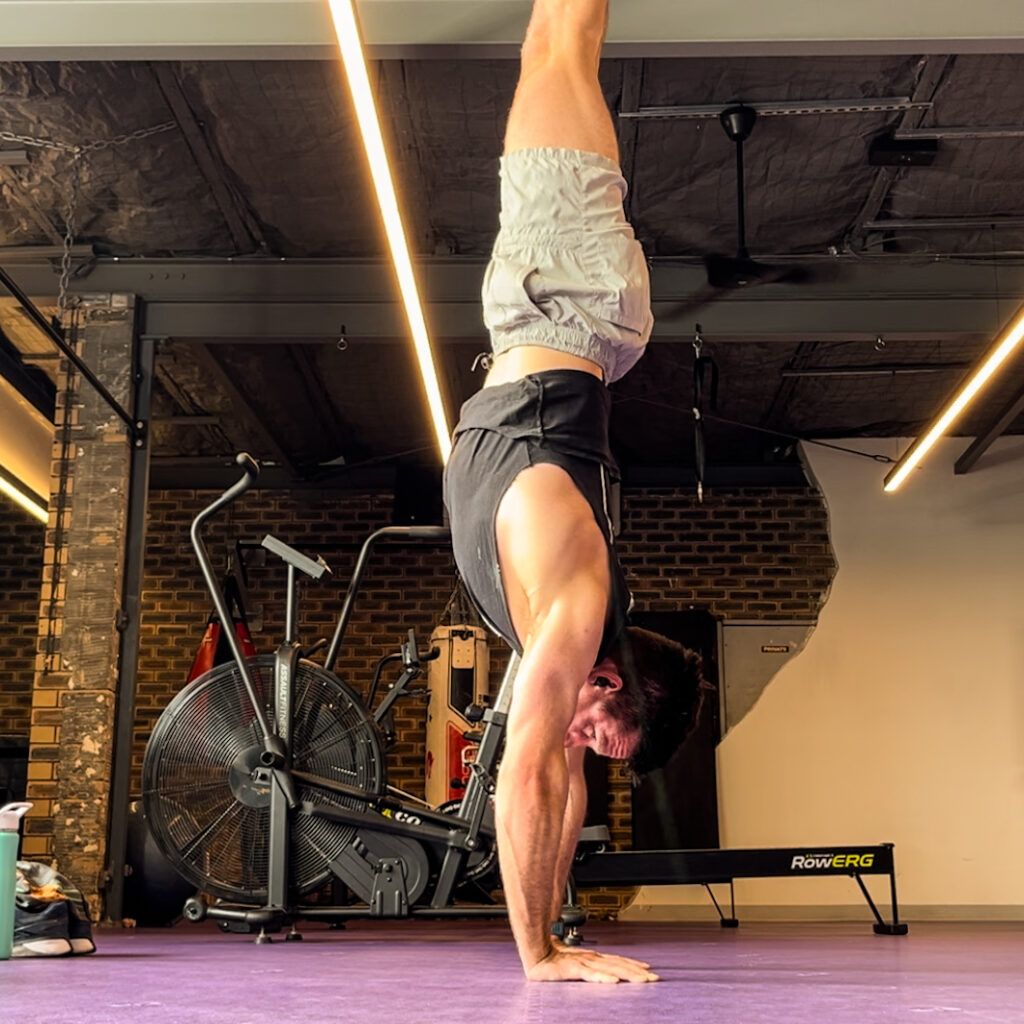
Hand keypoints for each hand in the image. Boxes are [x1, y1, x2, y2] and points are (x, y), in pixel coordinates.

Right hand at [527, 947, 658, 982]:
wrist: (535, 951)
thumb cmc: (553, 957)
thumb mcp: (575, 962)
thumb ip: (588, 966)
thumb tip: (602, 970)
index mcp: (592, 957)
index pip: (617, 960)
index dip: (633, 964)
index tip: (648, 969)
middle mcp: (591, 958)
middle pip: (618, 965)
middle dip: (637, 972)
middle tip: (654, 977)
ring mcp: (583, 963)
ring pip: (609, 969)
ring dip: (627, 974)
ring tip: (642, 980)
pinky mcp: (572, 969)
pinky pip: (589, 975)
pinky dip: (602, 977)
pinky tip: (613, 981)